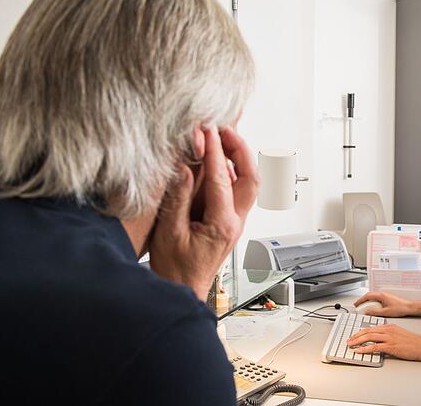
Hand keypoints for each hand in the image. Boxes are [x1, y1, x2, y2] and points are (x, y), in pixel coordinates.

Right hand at [147, 127, 258, 299]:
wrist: (183, 291)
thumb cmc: (175, 270)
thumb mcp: (169, 234)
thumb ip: (177, 200)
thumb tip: (183, 169)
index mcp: (221, 225)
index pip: (222, 179)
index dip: (214, 151)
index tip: (206, 130)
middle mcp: (234, 222)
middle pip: (251, 178)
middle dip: (241, 149)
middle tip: (224, 129)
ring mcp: (235, 222)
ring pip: (249, 183)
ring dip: (239, 158)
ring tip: (221, 138)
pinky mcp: (229, 221)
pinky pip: (238, 190)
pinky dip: (231, 170)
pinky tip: (217, 161)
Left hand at [346, 324, 420, 361]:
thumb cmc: (413, 342)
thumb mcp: (399, 334)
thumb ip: (389, 335)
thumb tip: (379, 342)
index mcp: (389, 326)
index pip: (371, 327)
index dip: (361, 331)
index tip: (354, 335)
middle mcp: (388, 330)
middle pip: (368, 331)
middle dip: (356, 336)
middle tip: (349, 340)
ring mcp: (389, 338)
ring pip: (369, 337)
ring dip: (357, 341)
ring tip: (351, 345)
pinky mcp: (391, 346)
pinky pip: (374, 347)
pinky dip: (365, 349)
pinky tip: (359, 351)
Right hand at [353, 291, 414, 317]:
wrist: (409, 307)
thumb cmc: (400, 308)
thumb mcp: (385, 312)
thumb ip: (375, 312)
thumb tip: (367, 312)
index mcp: (381, 295)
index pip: (367, 296)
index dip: (360, 300)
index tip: (356, 304)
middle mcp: (382, 294)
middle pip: (369, 296)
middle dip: (362, 301)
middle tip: (358, 306)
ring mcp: (385, 296)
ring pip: (373, 297)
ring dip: (367, 302)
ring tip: (363, 308)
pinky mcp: (387, 299)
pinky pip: (377, 299)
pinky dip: (372, 303)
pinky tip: (372, 308)